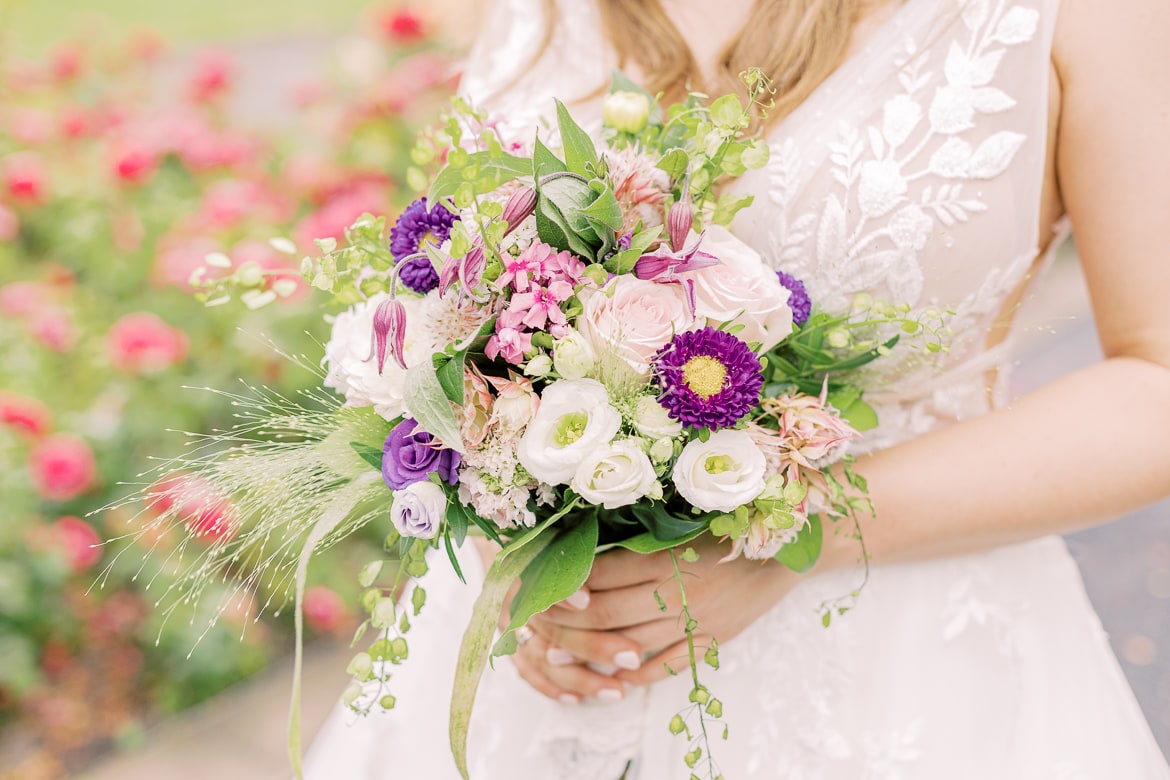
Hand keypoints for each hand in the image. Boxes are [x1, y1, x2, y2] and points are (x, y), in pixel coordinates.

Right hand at [475, 536, 627, 704]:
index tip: (592, 603)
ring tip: (616, 692)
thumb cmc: (543, 535)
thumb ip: (576, 552)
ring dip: (579, 678)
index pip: (541, 580)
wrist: (502, 540)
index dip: (564, 591)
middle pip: (549, 627)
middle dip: (591, 645)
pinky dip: (551, 686)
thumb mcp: (559, 536)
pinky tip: (577, 700)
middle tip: (631, 657)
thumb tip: (609, 568)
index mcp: (521, 562)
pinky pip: (527, 670)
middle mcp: (509, 595)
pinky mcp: (507, 639)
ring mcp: (504, 621)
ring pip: (541, 658)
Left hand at [515, 534, 796, 701]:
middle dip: (566, 622)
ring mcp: (693, 620)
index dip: (567, 583)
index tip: (543, 586)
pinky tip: (613, 677)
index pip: (601, 574)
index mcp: (665, 554)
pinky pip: (666, 665)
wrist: (782, 554)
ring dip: (589, 653)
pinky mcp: (710, 641)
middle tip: (536, 625)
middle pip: (606, 612)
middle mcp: (676, 589)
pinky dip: (635, 675)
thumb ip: (639, 542)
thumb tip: (585, 553)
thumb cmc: (726, 531)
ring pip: (629, 643)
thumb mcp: (680, 528)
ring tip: (559, 657)